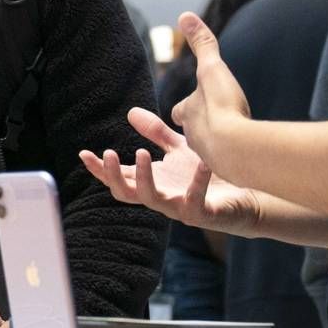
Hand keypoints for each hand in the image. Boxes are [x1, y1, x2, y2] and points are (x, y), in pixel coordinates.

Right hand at [79, 107, 262, 236]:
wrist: (244, 196)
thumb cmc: (207, 175)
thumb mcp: (179, 149)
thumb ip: (156, 134)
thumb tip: (130, 112)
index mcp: (153, 182)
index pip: (119, 177)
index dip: (100, 168)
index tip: (84, 153)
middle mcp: (161, 197)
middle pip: (126, 192)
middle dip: (113, 175)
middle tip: (107, 155)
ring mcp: (180, 208)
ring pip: (152, 199)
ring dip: (144, 178)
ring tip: (142, 154)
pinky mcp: (203, 214)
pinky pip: (195, 201)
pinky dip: (197, 182)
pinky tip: (200, 163)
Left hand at [169, 12, 250, 167]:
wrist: (235, 147)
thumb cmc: (221, 106)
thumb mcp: (211, 69)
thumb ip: (202, 44)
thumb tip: (184, 15)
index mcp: (191, 113)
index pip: (182, 111)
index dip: (183, 109)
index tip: (180, 110)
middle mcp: (198, 138)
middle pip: (195, 135)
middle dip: (200, 132)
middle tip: (207, 130)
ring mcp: (213, 157)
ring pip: (212, 154)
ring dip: (218, 150)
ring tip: (228, 151)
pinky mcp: (233, 173)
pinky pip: (235, 168)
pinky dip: (240, 165)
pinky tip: (249, 168)